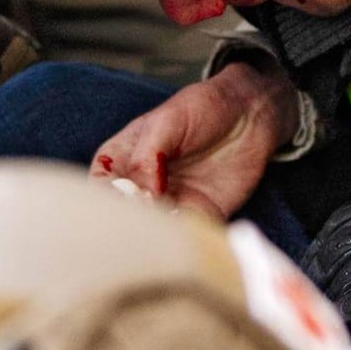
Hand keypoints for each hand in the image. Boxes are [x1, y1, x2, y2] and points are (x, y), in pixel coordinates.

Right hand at [89, 61, 297, 218]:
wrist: (250, 114)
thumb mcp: (168, 121)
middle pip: (122, 216)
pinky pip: (185, 237)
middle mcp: (141, 186)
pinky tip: (190, 236)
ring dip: (156, 237)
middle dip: (129, 226)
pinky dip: (184, 241)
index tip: (126, 202)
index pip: (99, 186)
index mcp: (122, 160)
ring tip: (169, 231)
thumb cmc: (202, 108)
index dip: (106, 199)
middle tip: (147, 223)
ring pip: (152, 231)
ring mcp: (169, 203)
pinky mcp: (199, 216)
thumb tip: (141, 195)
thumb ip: (147, 156)